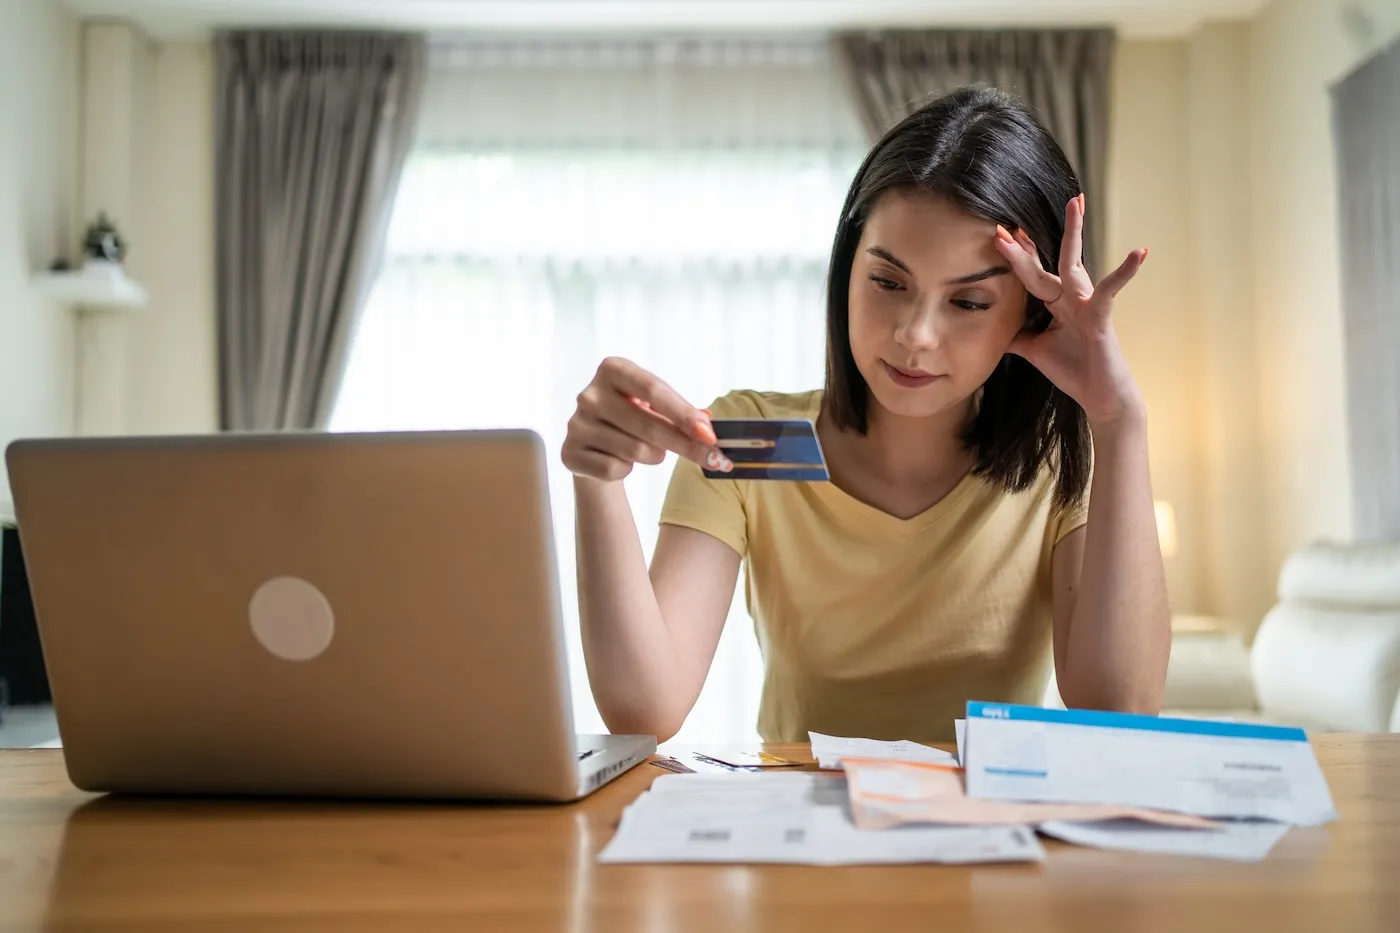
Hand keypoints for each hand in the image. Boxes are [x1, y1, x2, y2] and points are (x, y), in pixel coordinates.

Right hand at [563, 357, 725, 482]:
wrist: (593, 443)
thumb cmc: (633, 417)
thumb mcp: (655, 405)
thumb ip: (682, 412)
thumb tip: (708, 425)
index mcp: (612, 369)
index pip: (654, 390)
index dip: (684, 414)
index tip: (710, 435)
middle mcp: (590, 394)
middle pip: (649, 425)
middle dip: (685, 444)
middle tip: (711, 458)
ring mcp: (576, 424)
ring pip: (635, 451)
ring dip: (655, 456)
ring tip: (651, 450)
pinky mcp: (570, 452)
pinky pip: (615, 469)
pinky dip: (628, 469)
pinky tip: (621, 460)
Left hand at [993, 194, 1146, 426]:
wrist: (1101, 398)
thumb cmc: (1074, 372)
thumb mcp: (1035, 351)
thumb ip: (1015, 335)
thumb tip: (991, 327)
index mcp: (1057, 305)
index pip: (1033, 276)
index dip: (1017, 257)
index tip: (998, 236)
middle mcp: (1072, 299)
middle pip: (1049, 263)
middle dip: (1029, 244)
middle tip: (1008, 222)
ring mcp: (1087, 306)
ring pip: (1075, 265)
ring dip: (1074, 233)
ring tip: (1075, 203)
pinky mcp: (1102, 318)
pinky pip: (1110, 291)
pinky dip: (1124, 272)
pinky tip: (1139, 252)